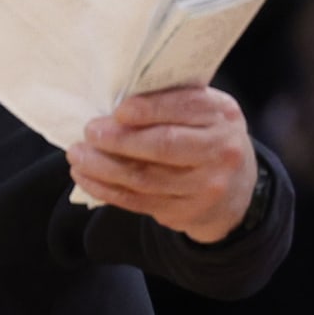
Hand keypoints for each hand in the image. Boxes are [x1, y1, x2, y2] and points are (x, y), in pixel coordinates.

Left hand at [66, 86, 256, 243]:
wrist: (236, 189)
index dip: (149, 109)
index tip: (118, 111)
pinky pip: (138, 201)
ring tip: (77, 155)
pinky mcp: (185, 212)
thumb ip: (169, 103)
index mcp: (222, 115)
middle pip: (164, 145)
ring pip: (145, 177)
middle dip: (119, 140)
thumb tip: (113, 102)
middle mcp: (221, 150)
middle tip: (89, 133)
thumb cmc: (205, 138)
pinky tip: (85, 177)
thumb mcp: (202, 113)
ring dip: (102, 167)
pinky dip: (106, 189)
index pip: (185, 107)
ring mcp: (205, 186)